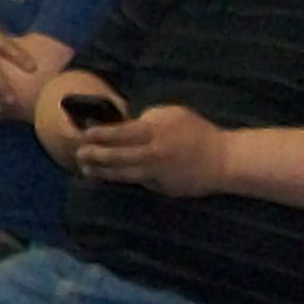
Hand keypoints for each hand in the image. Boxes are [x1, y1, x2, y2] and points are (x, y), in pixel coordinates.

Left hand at [71, 102, 233, 196]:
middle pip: (116, 156)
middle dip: (94, 155)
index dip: (99, 134)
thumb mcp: (171, 115)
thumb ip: (146, 120)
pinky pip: (138, 182)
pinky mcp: (162, 188)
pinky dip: (122, 178)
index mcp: (155, 133)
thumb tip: (121, 124)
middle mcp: (153, 154)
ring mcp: (158, 174)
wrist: (224, 160)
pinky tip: (108, 177)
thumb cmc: (196, 131)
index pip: (120, 133)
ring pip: (123, 174)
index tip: (84, 134)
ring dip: (101, 172)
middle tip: (79, 153)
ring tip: (86, 169)